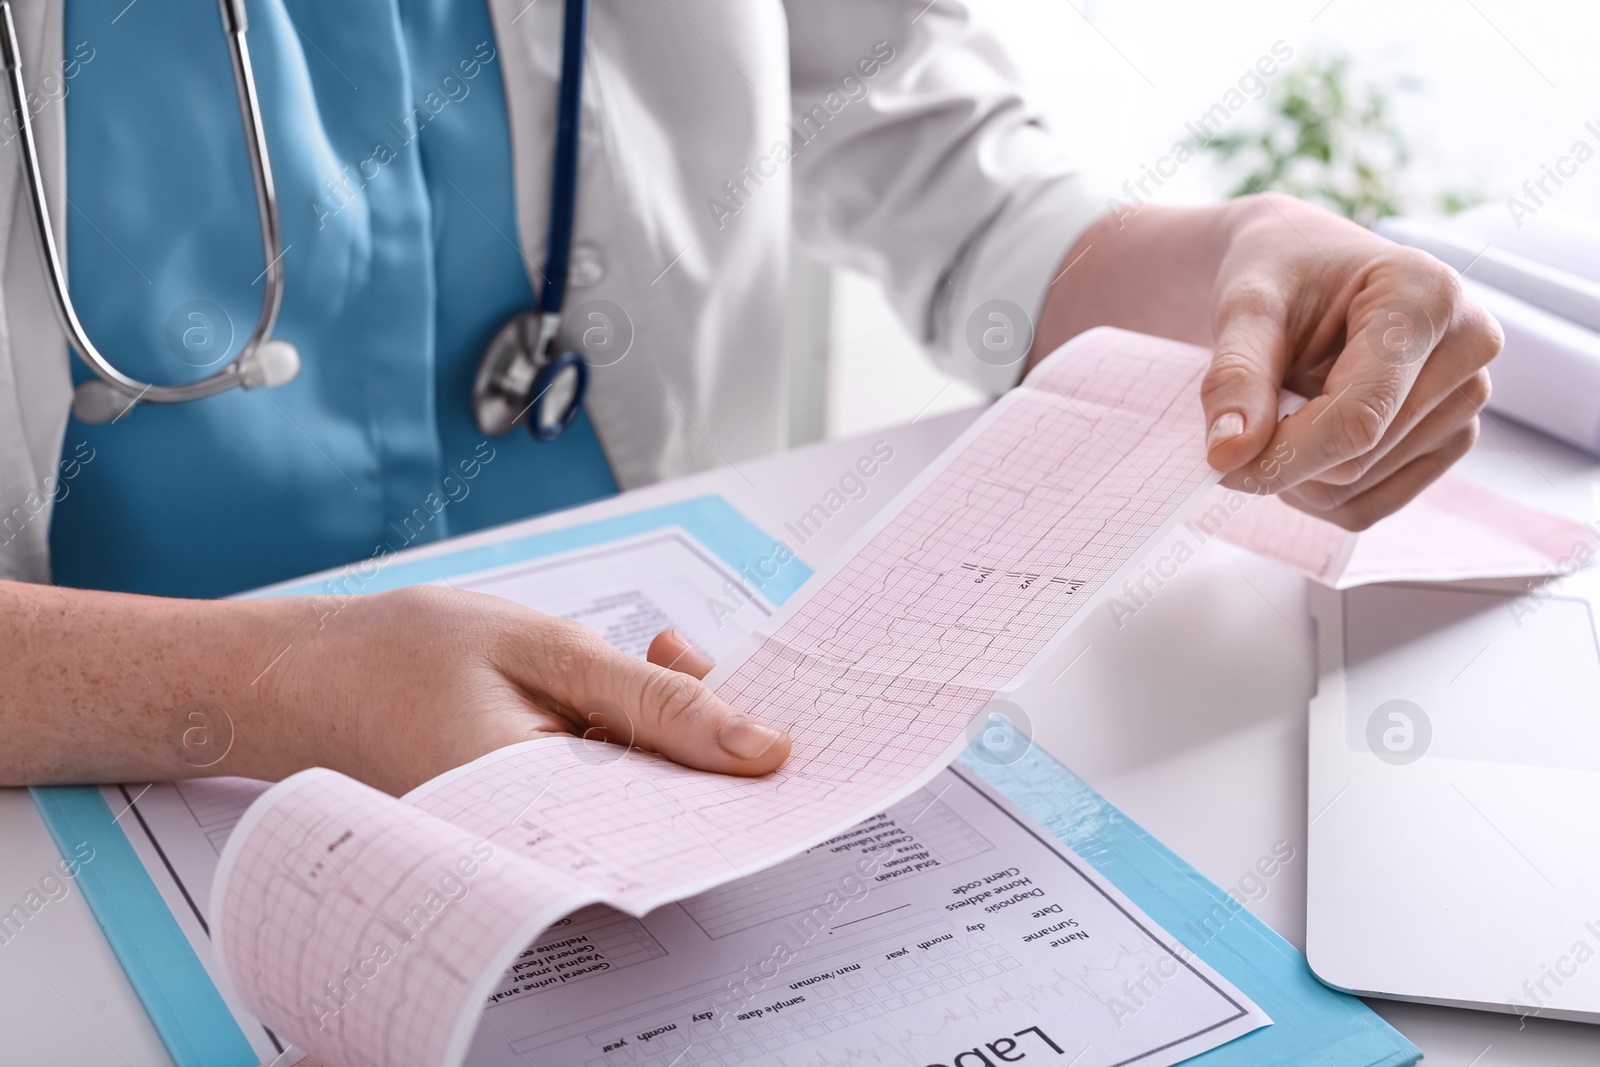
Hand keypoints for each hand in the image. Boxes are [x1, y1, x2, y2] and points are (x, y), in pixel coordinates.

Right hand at [271, 586, 788, 794]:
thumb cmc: (404, 653)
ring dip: (669, 735)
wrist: (308, 675)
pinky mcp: (532, 822)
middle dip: (708, 747)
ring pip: (644, 799)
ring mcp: (535, 841)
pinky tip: (630, 686)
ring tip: (666, 666)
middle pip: (672, 816)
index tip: (791, 744)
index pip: (681, 822)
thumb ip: (654, 700)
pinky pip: (608, 791)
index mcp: (543, 811)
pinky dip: (633, 741)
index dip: (741, 781)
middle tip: (719, 679)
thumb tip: (758, 748)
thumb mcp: (547, 650)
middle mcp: (542, 849)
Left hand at [1199, 194, 1499, 528]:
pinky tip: (1303, 440)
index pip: (1360, 415)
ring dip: (1297, 475)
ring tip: (1282, 408)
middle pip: (1359, 457)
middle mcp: (1469, 346)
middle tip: (1246, 414)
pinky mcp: (1451, 438)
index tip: (1220, 465)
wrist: (1306, 264)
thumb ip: (1235, 377)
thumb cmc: (1281, 272)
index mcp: (1429, 296)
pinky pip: (1370, 506)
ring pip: (1360, 489)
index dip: (1284, 455)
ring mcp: (1469, 399)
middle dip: (1283, 456)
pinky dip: (1318, 492)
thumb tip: (1227, 456)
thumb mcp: (1246, 306)